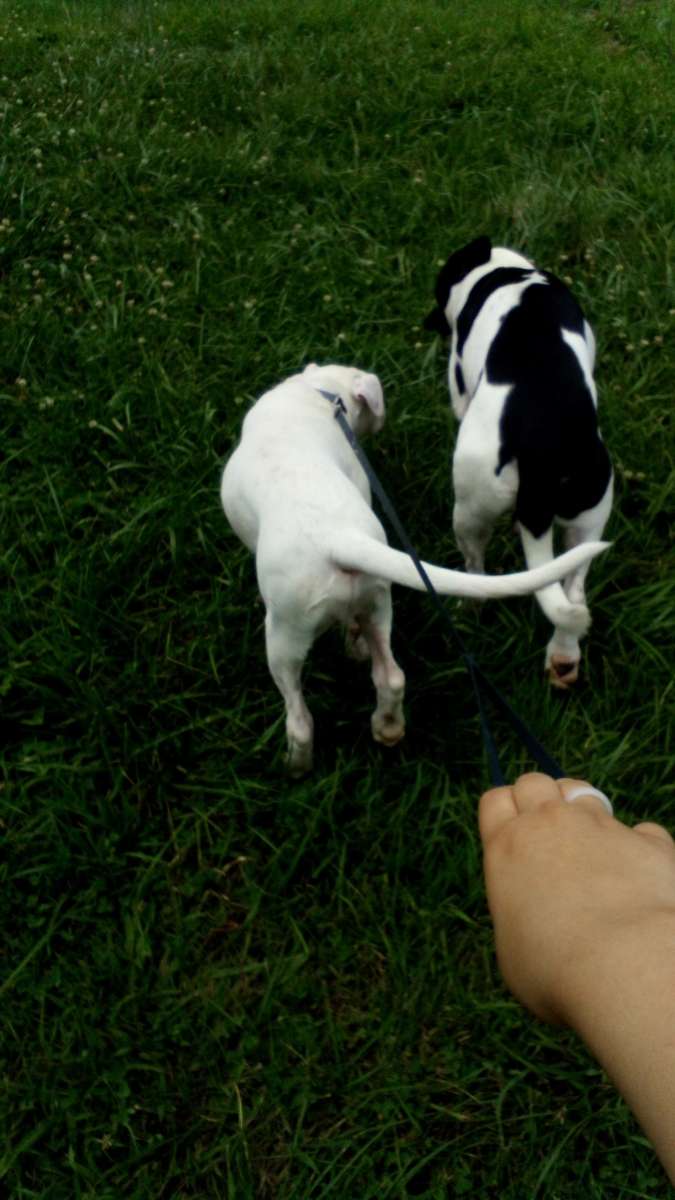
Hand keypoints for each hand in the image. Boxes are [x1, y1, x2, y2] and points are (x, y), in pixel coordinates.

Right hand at [479, 772, 674, 1024]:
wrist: (624, 964)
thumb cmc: (555, 972)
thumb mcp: (514, 948)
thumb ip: (519, 912)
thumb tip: (535, 915)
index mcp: (506, 848)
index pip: (495, 799)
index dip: (505, 813)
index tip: (513, 837)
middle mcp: (549, 824)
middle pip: (534, 782)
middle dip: (539, 798)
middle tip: (549, 835)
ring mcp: (600, 826)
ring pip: (583, 793)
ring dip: (583, 812)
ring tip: (591, 851)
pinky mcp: (646, 841)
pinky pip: (641, 831)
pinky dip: (639, 848)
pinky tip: (639, 881)